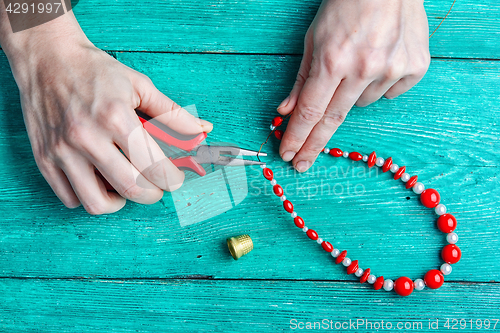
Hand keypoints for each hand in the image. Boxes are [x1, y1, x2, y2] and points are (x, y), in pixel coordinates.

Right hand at [2, 13, 211, 213]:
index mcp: (116, 117)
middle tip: (156, 186)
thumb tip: (202, 131)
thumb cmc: (96, 71)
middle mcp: (87, 136)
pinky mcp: (44, 159)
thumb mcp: (140, 86)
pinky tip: (101, 183)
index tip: (175, 179)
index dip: (172, 179)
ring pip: (97, 203)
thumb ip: (173, 113)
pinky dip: (90, 198)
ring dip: (121, 203)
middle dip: (153, 194)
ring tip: (127, 188)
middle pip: (131, 189)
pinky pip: (70, 198)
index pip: (154, 165)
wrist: (47, 57)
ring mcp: (62, 151)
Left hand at [276, 0, 429, 171]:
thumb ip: (301, 78)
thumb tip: (286, 111)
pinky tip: (379, 61)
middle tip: (303, 163)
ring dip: (352, 93)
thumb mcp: (313, 37)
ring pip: (362, 104)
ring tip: (357, 63)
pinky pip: (390, 93)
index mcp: (333, 60)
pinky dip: (379, 84)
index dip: (297, 136)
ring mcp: (392, 69)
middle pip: (333, 119)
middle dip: (314, 144)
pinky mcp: (415, 67)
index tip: (289, 155)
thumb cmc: (346, 5)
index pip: (310, 111)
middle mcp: (363, 68)